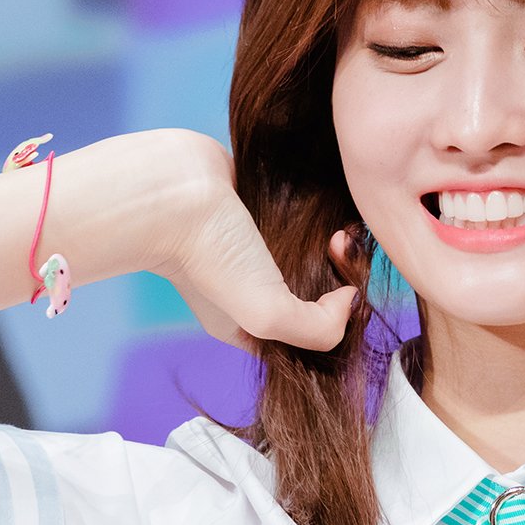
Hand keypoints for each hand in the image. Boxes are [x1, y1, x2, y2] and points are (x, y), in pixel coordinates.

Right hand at [145, 130, 358, 352]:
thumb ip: (318, 328)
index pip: (306, 336)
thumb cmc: (209, 253)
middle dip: (340, 275)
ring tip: (339, 232)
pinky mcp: (261, 212)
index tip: (347, 295)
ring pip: (315, 255)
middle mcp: (252, 288)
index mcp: (248, 324)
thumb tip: (349, 301)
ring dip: (338, 244)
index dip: (337, 321)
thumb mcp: (266, 314)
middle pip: (316, 293)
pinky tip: (330, 215)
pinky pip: (305, 223)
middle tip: (339, 250)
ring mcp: (256, 250)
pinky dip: (325, 219)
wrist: (175, 188)